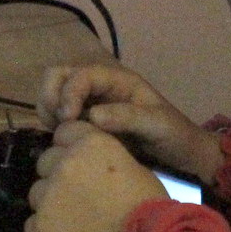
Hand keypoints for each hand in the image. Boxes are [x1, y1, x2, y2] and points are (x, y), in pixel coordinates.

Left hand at [25, 121, 166, 231]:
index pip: (65, 132)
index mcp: (90, 143)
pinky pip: (34, 223)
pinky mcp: (37, 227)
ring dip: (52, 202)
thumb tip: (91, 164)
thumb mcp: (134, 168)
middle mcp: (63, 163)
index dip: (72, 147)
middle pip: (46, 161)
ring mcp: (47, 196)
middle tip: (79, 195)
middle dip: (59, 174)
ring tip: (74, 221)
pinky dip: (48, 230)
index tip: (82, 163)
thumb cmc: (149, 208)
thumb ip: (105, 159)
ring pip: (38, 192)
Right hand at [37, 62, 224, 184]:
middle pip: (59, 76)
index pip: (82, 74)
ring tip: (58, 134)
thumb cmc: (174, 135)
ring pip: (54, 94)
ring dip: (48, 110)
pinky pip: (58, 117)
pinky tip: (62, 142)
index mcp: (118, 80)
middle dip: (50, 95)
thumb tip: (91, 116)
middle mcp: (100, 88)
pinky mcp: (85, 124)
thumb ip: (127, 117)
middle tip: (56, 123)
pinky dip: (52, 124)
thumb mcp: (157, 124)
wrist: (182, 156)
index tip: (67, 118)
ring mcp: (90, 105)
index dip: (69, 92)